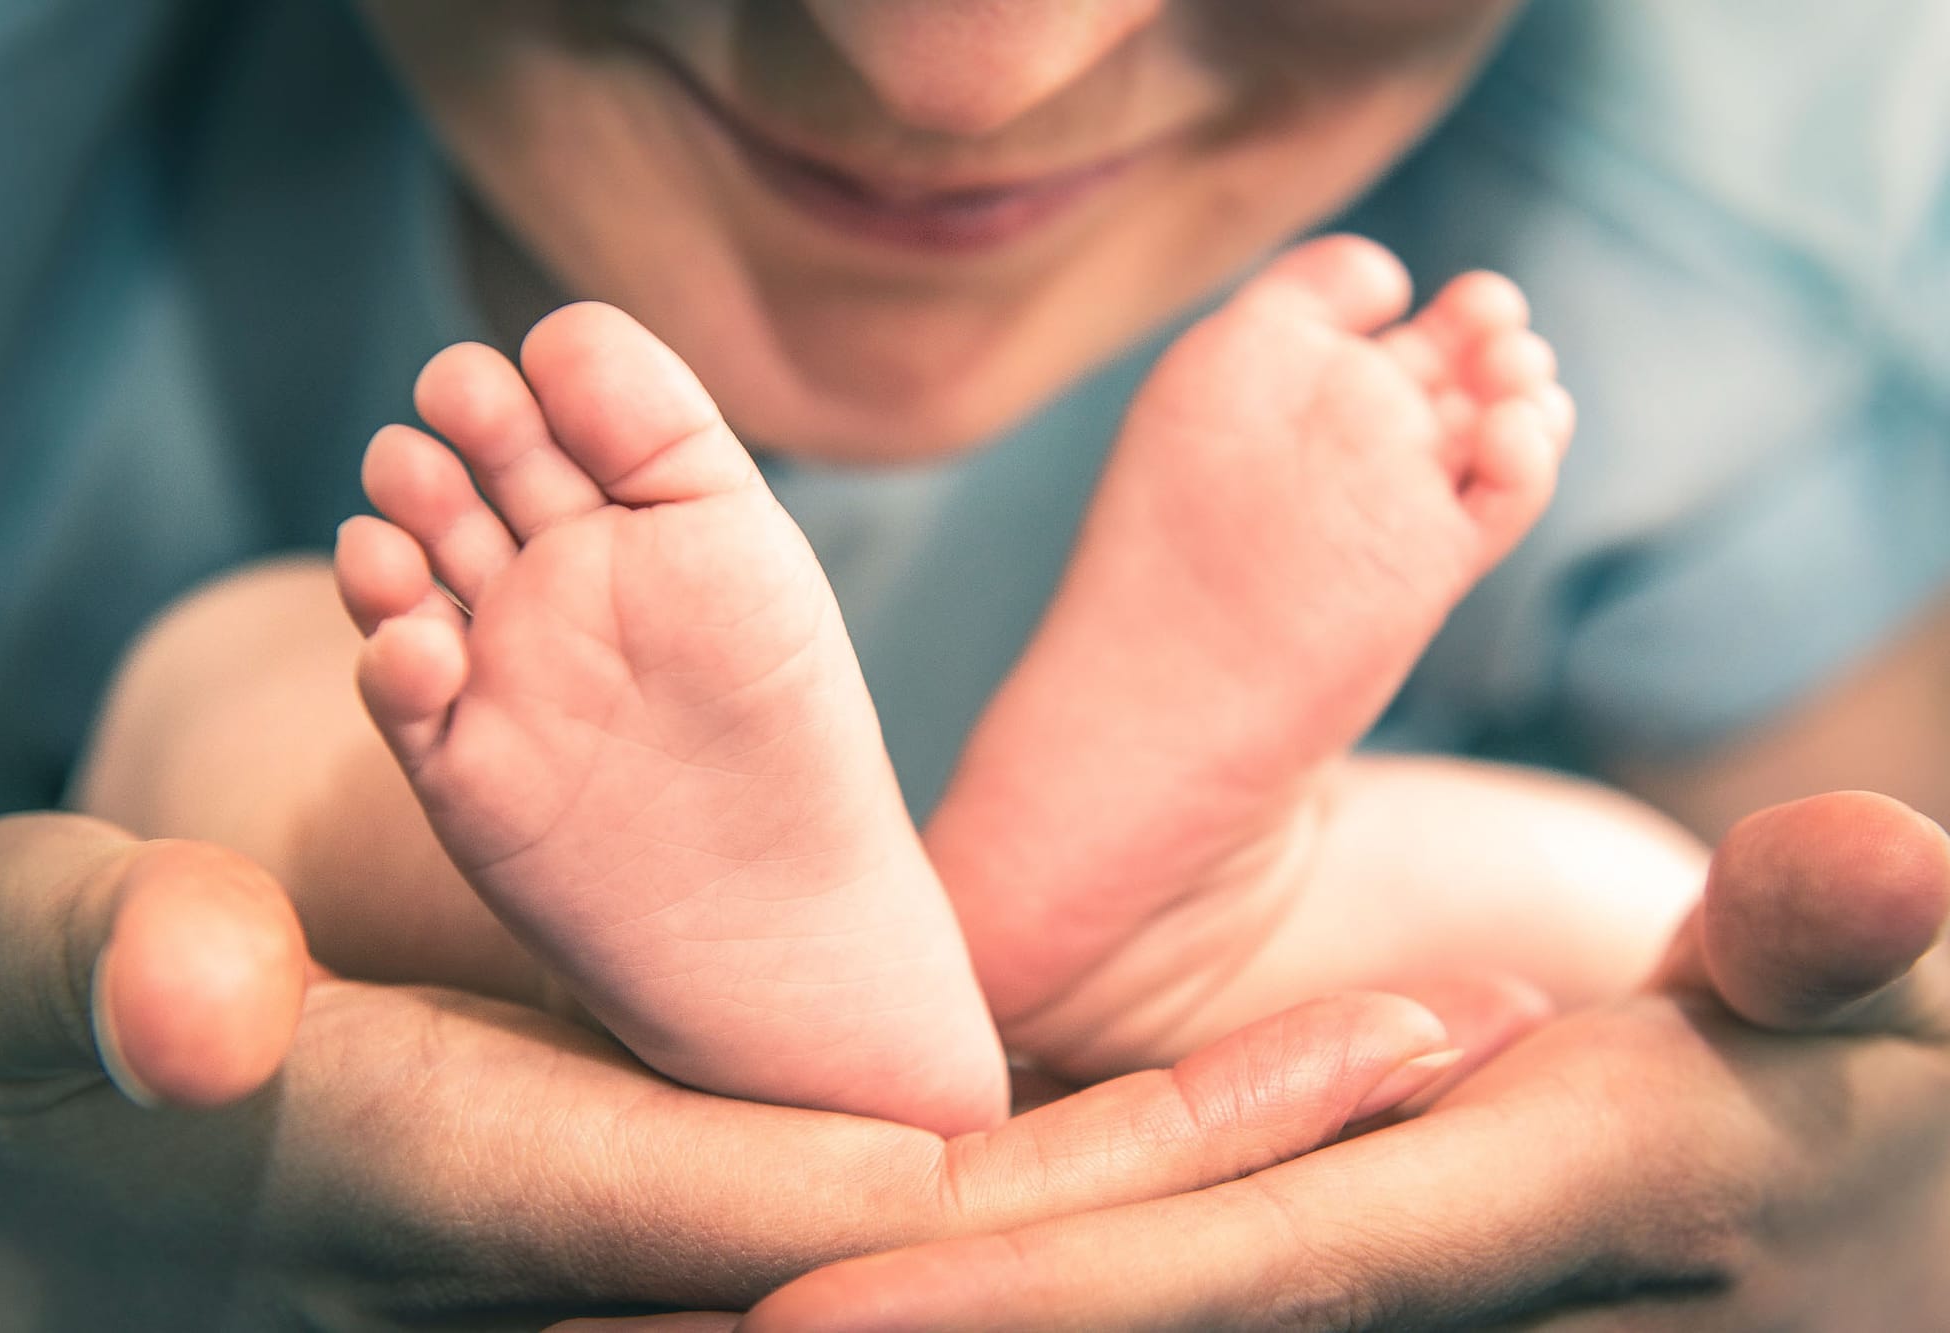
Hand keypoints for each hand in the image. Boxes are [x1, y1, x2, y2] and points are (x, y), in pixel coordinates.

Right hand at [0, 814, 1525, 1328]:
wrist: (50, 1108)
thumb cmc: (30, 1024)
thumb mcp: (26, 969)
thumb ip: (89, 969)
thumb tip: (191, 1000)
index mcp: (473, 1193)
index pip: (782, 1205)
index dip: (1017, 1172)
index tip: (1250, 1106)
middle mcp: (602, 1232)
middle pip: (944, 1224)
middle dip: (1199, 1153)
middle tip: (1439, 1038)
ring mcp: (646, 1210)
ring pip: (946, 1195)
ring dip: (1176, 1127)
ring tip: (1403, 1026)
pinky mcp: (651, 1156)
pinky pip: (882, 1152)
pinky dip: (1058, 1112)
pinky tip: (1217, 1066)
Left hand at [745, 791, 1949, 1330]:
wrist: (1892, 1207)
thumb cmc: (1884, 1084)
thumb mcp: (1879, 1003)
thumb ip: (1844, 945)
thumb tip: (1880, 867)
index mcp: (1495, 1216)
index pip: (1208, 1266)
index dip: (1008, 1298)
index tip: (794, 1314)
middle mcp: (1401, 1289)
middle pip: (1105, 1325)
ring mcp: (1375, 1291)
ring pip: (1114, 1315)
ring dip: (917, 1324)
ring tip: (662, 1324)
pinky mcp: (1367, 1260)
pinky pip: (1164, 1286)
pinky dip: (1020, 1292)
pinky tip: (878, 1284)